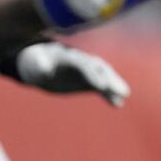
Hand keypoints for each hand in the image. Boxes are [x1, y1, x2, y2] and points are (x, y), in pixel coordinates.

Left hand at [0, 41, 130, 107]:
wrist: (40, 62)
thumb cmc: (36, 62)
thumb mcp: (35, 63)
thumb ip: (41, 65)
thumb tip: (45, 70)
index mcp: (69, 57)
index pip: (83, 65)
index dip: (92, 75)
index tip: (101, 86)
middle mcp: (82, 61)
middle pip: (99, 69)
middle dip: (111, 80)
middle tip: (123, 91)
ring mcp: (87, 70)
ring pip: (104, 77)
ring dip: (114, 86)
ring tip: (125, 96)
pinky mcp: (88, 80)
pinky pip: (101, 87)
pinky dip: (110, 94)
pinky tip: (119, 104)